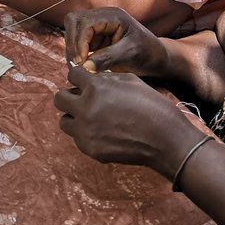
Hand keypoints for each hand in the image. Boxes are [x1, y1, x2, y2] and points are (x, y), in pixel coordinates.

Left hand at [55, 64, 199, 173]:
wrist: (165, 138)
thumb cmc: (151, 105)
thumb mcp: (129, 80)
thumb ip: (105, 78)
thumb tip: (89, 78)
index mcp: (96, 87)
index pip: (71, 75)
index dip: (80, 77)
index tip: (86, 82)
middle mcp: (86, 108)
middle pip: (59, 98)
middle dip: (71, 96)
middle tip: (84, 100)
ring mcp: (86, 131)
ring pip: (64, 121)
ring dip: (75, 117)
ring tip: (92, 118)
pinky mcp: (90, 149)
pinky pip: (78, 138)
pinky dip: (86, 134)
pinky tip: (104, 133)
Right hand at [64, 7, 168, 75]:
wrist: (157, 58)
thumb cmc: (148, 53)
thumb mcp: (130, 54)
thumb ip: (107, 58)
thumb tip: (84, 66)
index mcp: (113, 15)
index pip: (85, 22)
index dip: (79, 41)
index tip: (81, 61)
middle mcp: (103, 17)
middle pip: (74, 21)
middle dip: (72, 42)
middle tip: (77, 63)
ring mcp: (98, 26)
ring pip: (73, 30)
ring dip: (73, 47)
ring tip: (79, 65)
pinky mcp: (96, 37)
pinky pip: (78, 41)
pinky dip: (77, 52)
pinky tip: (83, 65)